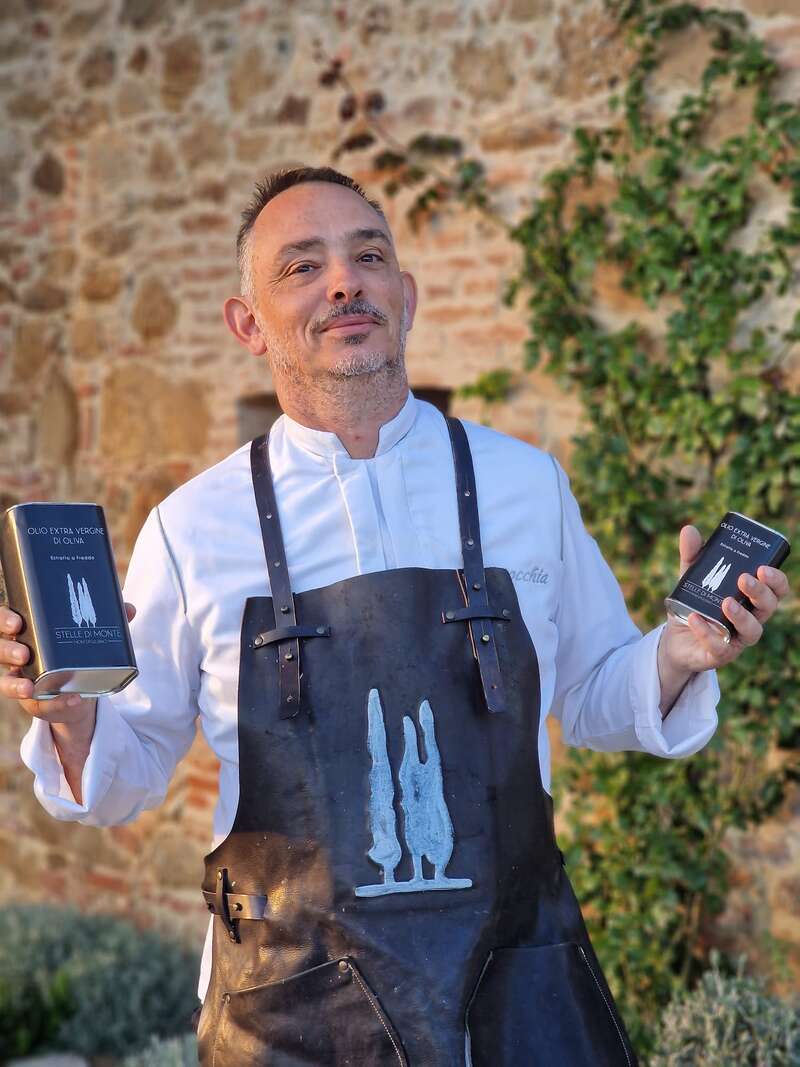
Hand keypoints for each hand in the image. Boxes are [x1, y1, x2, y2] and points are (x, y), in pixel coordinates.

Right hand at [0, 602, 136, 726]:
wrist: (78, 692)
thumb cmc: (77, 654)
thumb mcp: (91, 636)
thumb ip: (108, 621)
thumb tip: (129, 608)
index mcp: (28, 631)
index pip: (6, 620)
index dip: (5, 619)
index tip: (17, 621)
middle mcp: (18, 654)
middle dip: (6, 650)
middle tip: (23, 653)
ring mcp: (22, 680)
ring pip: (5, 682)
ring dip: (14, 685)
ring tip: (28, 688)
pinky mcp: (34, 703)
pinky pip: (36, 706)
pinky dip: (55, 704)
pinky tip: (72, 700)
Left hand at [661, 525, 790, 674]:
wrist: (674, 639)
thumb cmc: (694, 604)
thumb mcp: (691, 578)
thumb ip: (692, 556)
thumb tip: (689, 529)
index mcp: (751, 599)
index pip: (776, 590)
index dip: (776, 580)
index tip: (764, 568)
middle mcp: (750, 619)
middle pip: (768, 608)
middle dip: (760, 593)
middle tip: (744, 579)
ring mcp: (737, 639)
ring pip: (752, 631)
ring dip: (741, 616)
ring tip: (726, 602)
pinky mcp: (719, 655)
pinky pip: (719, 647)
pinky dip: (707, 633)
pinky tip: (696, 619)